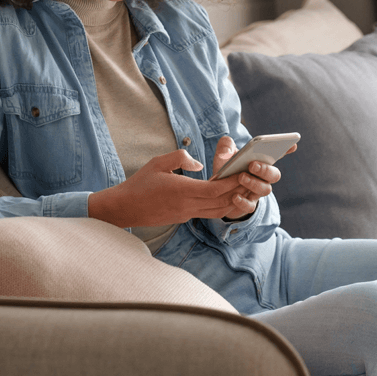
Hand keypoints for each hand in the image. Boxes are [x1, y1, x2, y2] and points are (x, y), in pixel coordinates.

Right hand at [88, 149, 243, 227]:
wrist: (124, 208)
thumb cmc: (139, 184)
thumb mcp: (158, 162)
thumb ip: (180, 158)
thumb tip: (199, 163)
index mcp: (182, 191)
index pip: (215, 189)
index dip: (232, 182)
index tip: (243, 172)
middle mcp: (187, 206)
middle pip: (222, 202)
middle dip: (239, 192)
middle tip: (252, 180)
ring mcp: (186, 214)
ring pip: (217, 211)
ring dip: (232, 201)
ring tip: (244, 189)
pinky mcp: (183, 218)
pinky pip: (208, 213)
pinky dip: (221, 206)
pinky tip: (226, 196)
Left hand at [212, 136, 296, 219]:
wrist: (219, 194)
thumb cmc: (226, 170)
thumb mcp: (223, 156)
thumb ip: (225, 146)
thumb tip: (227, 148)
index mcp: (260, 162)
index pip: (277, 155)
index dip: (286, 150)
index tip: (292, 145)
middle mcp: (263, 178)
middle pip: (274, 175)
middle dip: (265, 169)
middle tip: (252, 165)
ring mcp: (257, 192)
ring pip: (265, 190)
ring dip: (254, 183)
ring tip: (240, 177)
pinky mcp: (248, 205)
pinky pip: (250, 206)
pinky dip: (243, 201)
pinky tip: (234, 196)